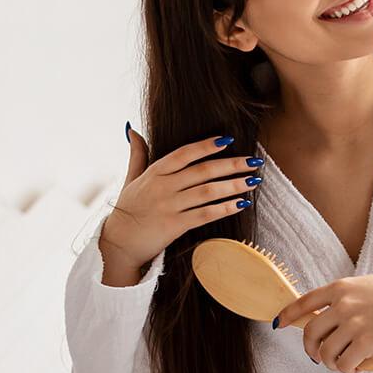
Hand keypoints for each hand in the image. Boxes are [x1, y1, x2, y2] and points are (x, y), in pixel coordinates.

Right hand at [101, 130, 262, 270]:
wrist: (118, 243)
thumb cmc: (128, 208)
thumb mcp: (131, 178)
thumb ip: (137, 154)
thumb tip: (132, 129)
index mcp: (154, 172)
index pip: (184, 153)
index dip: (206, 145)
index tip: (228, 139)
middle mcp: (162, 187)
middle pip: (203, 171)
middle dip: (232, 165)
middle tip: (254, 161)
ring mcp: (169, 206)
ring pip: (208, 192)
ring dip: (234, 185)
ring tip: (253, 181)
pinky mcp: (175, 226)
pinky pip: (205, 214)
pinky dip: (225, 208)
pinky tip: (242, 203)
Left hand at [274, 274, 372, 372]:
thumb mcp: (364, 286)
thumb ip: (343, 298)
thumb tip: (322, 318)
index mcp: (341, 287)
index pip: (304, 302)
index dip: (288, 315)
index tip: (279, 324)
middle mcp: (344, 304)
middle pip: (311, 332)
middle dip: (311, 348)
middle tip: (318, 356)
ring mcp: (355, 323)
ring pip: (326, 352)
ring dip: (330, 363)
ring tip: (340, 364)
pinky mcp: (368, 342)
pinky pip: (345, 364)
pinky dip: (346, 370)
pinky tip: (354, 369)